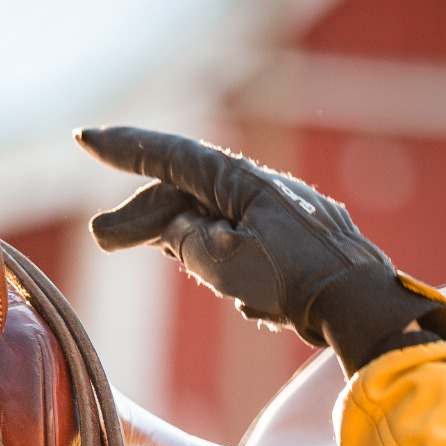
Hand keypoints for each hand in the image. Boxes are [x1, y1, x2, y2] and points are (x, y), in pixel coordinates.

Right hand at [79, 126, 445, 374]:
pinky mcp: (296, 239)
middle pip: (186, 193)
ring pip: (212, 217)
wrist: (361, 305)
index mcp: (242, 182)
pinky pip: (240, 238)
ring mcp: (282, 212)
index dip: (125, 149)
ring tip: (152, 258)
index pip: (171, 156)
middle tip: (101, 239)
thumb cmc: (293, 281)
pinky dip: (213, 252)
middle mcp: (262, 188)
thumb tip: (173, 230)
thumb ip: (185, 240)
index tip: (85, 139)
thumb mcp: (223, 263)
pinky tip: (212, 276)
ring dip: (176, 236)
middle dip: (141, 214)